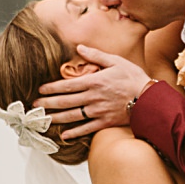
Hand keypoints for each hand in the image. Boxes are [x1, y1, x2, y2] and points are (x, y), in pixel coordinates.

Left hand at [37, 48, 151, 139]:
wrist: (150, 98)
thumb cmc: (133, 77)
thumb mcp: (115, 61)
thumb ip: (96, 55)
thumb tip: (79, 48)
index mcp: (94, 81)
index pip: (67, 85)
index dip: (52, 88)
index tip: (41, 89)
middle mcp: (93, 97)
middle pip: (65, 101)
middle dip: (48, 104)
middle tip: (34, 106)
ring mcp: (98, 111)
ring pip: (72, 116)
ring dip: (56, 118)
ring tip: (43, 119)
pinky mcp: (105, 122)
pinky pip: (86, 129)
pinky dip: (74, 133)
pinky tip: (64, 135)